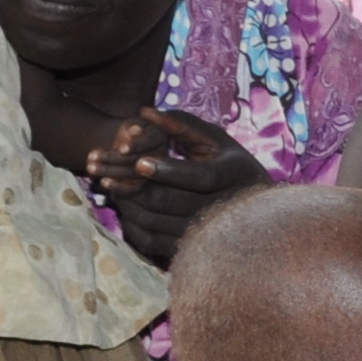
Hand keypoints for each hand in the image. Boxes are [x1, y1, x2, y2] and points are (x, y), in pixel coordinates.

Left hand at [86, 110, 263, 266]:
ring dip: (127, 202)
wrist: (256, 211)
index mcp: (234, 174)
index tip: (140, 162)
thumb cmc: (230, 165)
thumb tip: (145, 112)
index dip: (168, 171)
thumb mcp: (214, 139)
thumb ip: (181, 124)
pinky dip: (132, 222)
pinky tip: (124, 206)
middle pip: (170, 201)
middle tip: (105, 173)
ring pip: (156, 221)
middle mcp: (224, 207)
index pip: (199, 177)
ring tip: (110, 184)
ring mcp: (207, 232)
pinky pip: (152, 240)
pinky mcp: (190, 247)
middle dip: (132, 186)